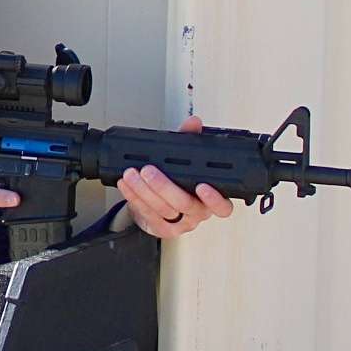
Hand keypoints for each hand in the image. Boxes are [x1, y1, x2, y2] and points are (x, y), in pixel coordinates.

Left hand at [115, 117, 237, 239]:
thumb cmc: (180, 181)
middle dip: (165, 187)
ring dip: (144, 190)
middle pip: (185, 205)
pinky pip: (147, 214)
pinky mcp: (160, 228)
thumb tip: (193, 122)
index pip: (223, 207)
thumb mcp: (187, 160)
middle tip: (149, 171)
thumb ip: (190, 141)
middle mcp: (197, 213)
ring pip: (162, 209)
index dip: (215, 199)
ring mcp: (179, 223)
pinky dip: (134, 198)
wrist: (162, 203)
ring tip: (131, 174)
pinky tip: (127, 185)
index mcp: (210, 199)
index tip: (202, 186)